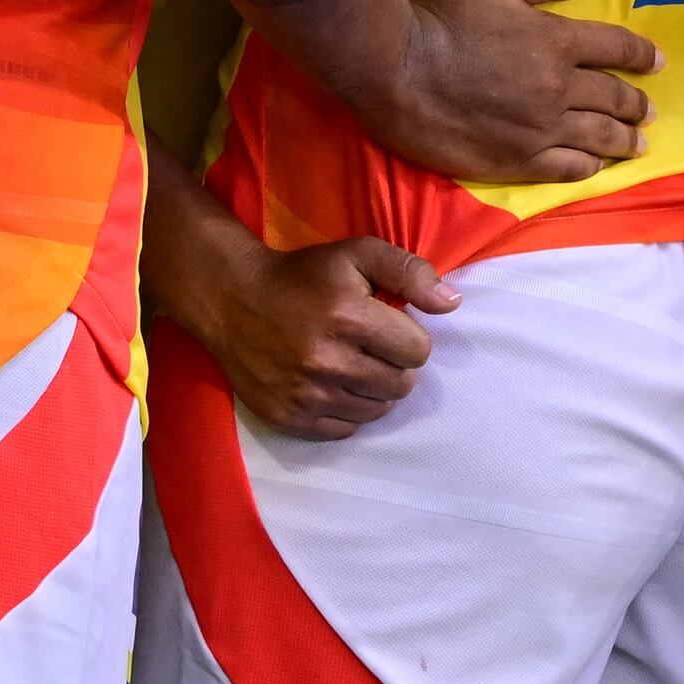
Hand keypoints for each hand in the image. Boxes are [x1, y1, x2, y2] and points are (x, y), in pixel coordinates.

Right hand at [173, 229, 452, 440]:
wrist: (232, 300)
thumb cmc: (302, 275)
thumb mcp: (356, 254)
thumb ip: (409, 272)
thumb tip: (452, 303)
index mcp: (348, 316)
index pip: (418, 351)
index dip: (408, 336)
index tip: (387, 325)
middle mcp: (328, 361)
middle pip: (401, 385)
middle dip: (394, 364)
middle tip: (369, 346)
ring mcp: (307, 394)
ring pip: (376, 411)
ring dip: (372, 389)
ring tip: (351, 364)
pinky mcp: (290, 418)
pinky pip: (346, 429)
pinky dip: (347, 409)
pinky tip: (331, 383)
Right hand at [361, 0, 659, 185]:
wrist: (391, 69)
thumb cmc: (438, 18)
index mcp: (556, 41)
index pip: (616, 48)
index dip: (642, 54)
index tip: (657, 61)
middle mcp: (558, 89)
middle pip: (614, 98)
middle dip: (637, 103)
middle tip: (649, 110)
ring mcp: (539, 131)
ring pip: (599, 138)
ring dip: (625, 140)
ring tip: (638, 143)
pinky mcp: (517, 162)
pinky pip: (567, 169)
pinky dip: (588, 168)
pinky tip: (595, 167)